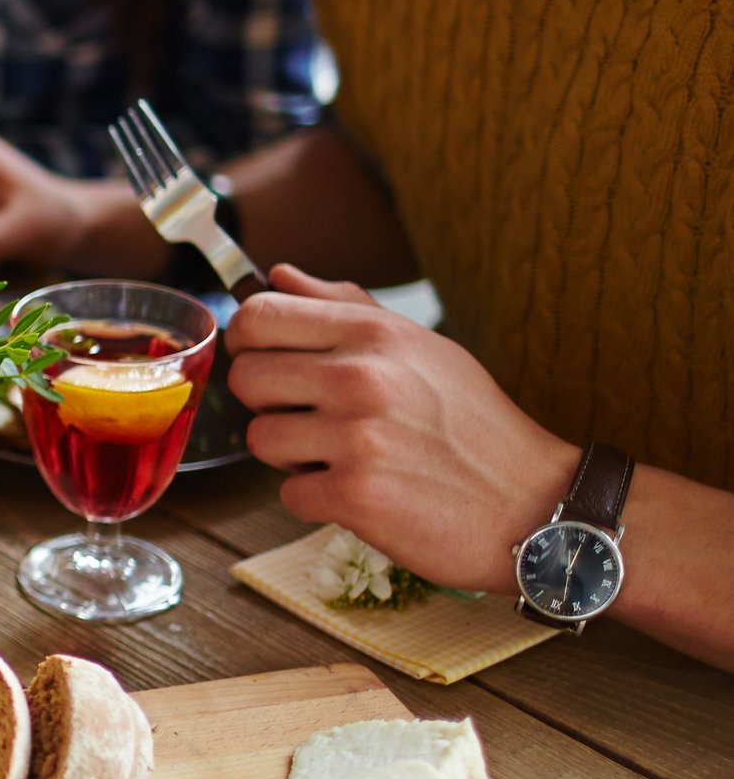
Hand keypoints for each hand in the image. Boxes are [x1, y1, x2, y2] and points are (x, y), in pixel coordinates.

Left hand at [228, 266, 576, 591]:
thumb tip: (279, 275)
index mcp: (373, 334)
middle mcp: (361, 377)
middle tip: (317, 420)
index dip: (250, 343)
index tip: (271, 363)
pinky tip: (365, 493)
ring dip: (294, 457)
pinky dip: (318, 502)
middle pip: (246, 379)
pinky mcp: (355, 495)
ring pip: (260, 440)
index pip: (258, 315)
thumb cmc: (471, 424)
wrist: (532, 503)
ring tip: (347, 457)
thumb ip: (343, 308)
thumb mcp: (419, 348)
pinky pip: (288, 495)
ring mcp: (356, 437)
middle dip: (271, 405)